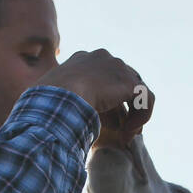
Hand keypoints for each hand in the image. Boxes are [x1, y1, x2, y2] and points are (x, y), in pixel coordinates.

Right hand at [36, 49, 154, 142]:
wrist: (58, 98)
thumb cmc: (46, 103)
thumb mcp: (50, 99)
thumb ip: (61, 101)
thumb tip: (58, 116)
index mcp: (82, 60)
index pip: (101, 76)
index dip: (106, 99)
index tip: (103, 120)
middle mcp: (101, 58)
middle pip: (121, 82)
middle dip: (123, 107)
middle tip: (120, 130)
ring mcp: (117, 67)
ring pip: (136, 90)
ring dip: (134, 115)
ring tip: (125, 135)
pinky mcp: (129, 81)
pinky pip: (146, 98)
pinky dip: (142, 117)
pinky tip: (128, 133)